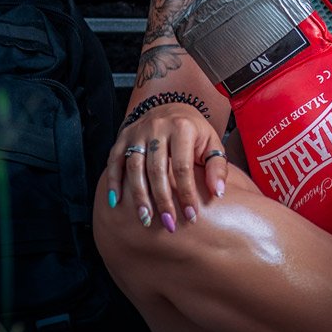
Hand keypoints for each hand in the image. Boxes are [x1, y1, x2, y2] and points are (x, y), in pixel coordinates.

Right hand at [102, 103, 230, 232]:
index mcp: (182, 128)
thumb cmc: (195, 132)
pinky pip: (115, 160)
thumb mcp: (212, 144)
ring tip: (145, 219)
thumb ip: (218, 167)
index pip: (182, 167)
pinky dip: (113, 181)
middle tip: (168, 223)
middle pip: (157, 170)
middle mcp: (158, 128)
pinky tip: (116, 202)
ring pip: (134, 167)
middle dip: (162, 200)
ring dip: (138, 196)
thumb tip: (219, 193)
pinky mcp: (124, 136)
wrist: (172, 107)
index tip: (191, 216)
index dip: (186, 194)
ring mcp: (138, 131)